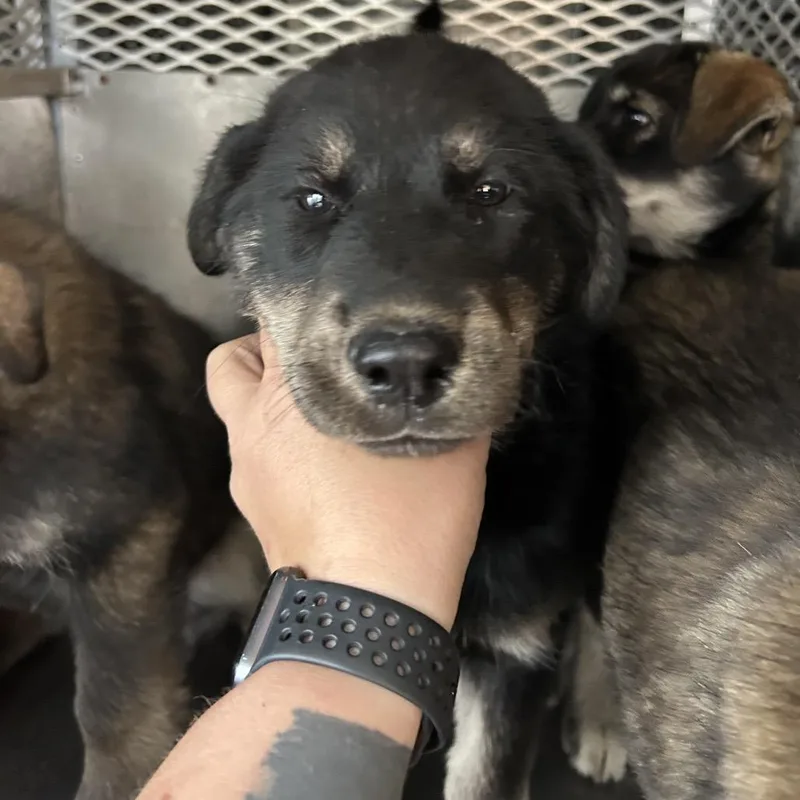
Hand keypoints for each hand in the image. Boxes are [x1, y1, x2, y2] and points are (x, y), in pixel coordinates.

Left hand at [206, 333, 489, 629]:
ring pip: (231, 395)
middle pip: (241, 351)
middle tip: (324, 357)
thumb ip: (448, 397)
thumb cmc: (413, 517)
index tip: (344, 316)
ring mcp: (243, 461)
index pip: (284, 317)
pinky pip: (246, 445)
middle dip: (279, 344)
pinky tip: (311, 462)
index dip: (314, 308)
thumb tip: (456, 374)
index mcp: (298, 389)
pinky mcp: (247, 499)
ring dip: (259, 387)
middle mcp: (255, 417)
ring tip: (306, 402)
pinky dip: (268, 437)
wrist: (366, 609)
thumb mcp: (453, 447)